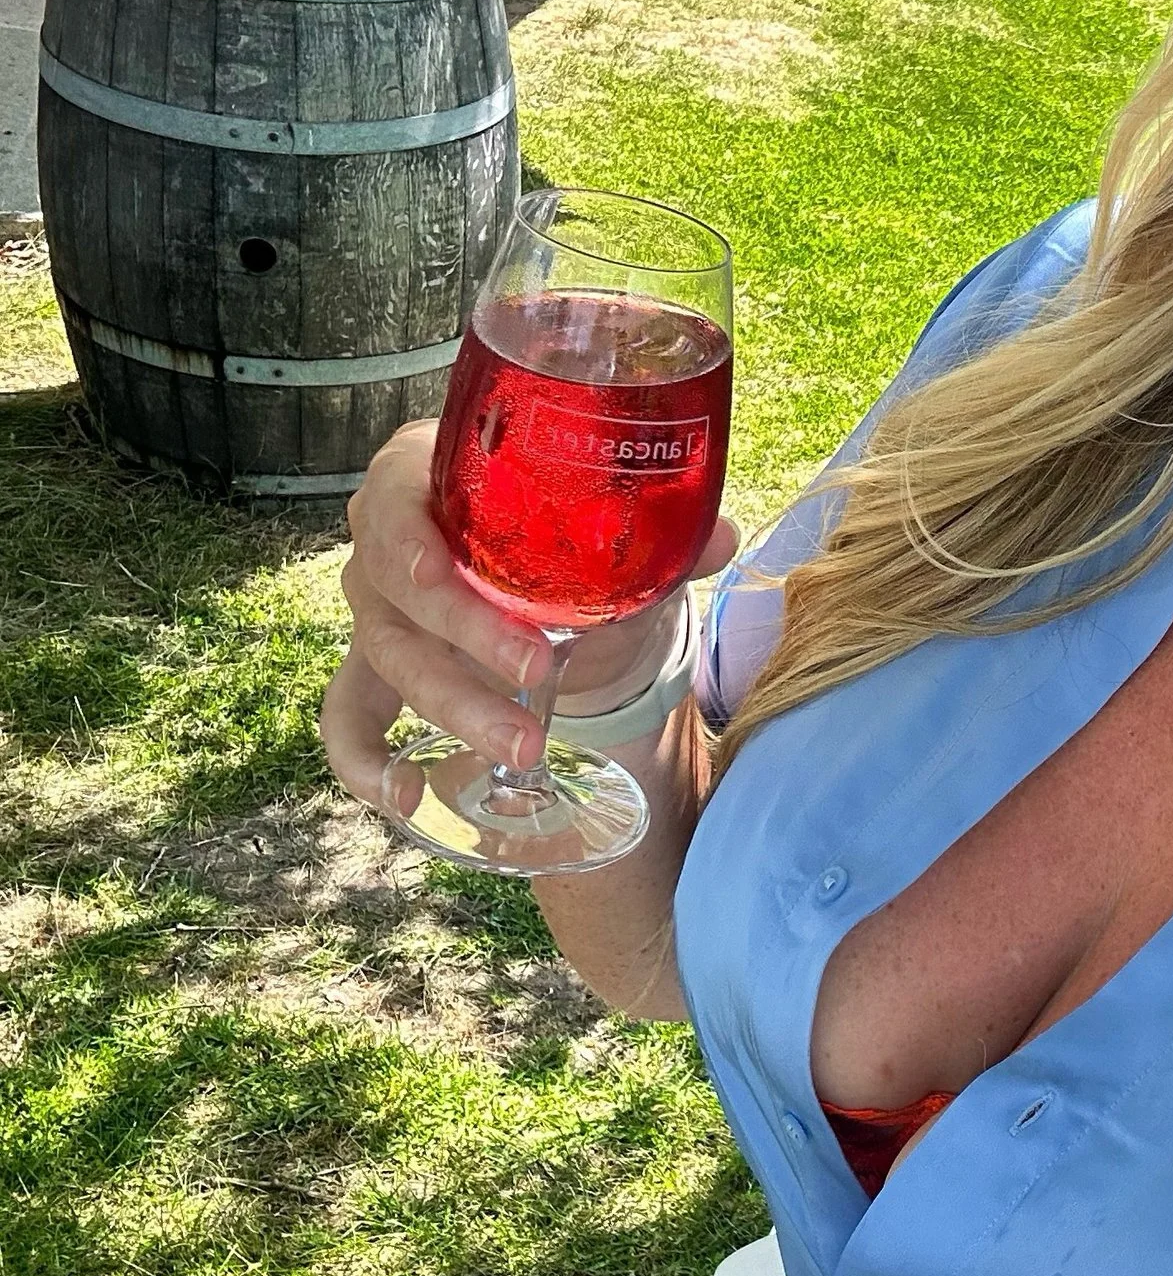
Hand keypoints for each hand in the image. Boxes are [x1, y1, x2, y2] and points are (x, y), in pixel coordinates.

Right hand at [321, 419, 741, 814]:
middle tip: (540, 671)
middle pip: (398, 594)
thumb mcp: (596, 524)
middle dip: (467, 638)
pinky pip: (349, 718)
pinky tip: (406, 797)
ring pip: (390, 661)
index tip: (443, 573)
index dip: (408, 539)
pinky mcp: (377, 670)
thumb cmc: (553, 529)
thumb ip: (654, 530)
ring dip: (456, 706)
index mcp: (421, 479)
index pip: (389, 500)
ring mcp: (375, 611)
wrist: (541, 570)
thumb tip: (720, 538)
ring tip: (525, 746)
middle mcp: (384, 544)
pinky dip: (364, 762)